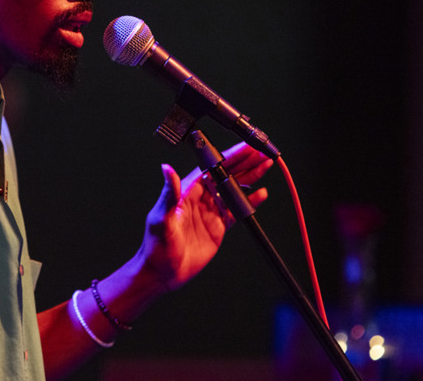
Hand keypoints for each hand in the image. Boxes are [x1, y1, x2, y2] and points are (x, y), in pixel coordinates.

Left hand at [137, 141, 271, 291]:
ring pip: (234, 189)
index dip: (231, 156)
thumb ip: (169, 194)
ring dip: (250, 177)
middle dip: (246, 163)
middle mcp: (200, 197)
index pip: (213, 167)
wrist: (163, 273)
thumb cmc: (156, 246)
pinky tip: (261, 194)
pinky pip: (236, 210)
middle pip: (227, 174)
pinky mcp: (218, 226)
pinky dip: (250, 202)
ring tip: (266, 165)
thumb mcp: (162, 218)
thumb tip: (166, 169)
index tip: (246, 148)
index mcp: (188, 190)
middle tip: (263, 153)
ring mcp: (210, 211)